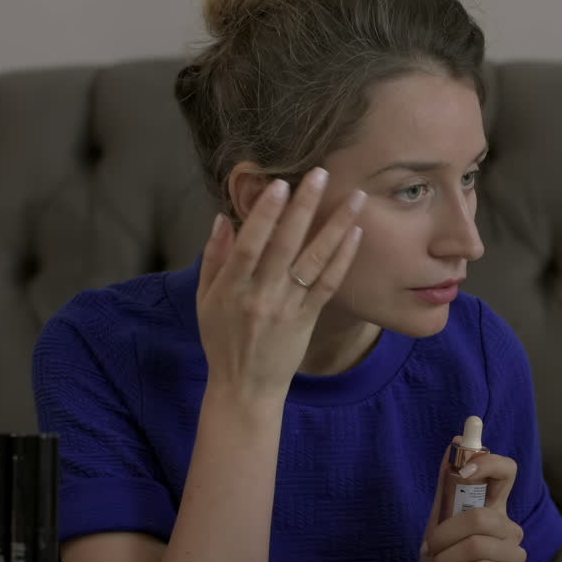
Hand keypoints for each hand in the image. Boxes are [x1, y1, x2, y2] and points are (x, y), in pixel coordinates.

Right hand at [197, 169, 364, 402]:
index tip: (280, 184)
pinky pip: (329, 285)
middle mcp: (261, 296)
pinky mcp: (308, 319)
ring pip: (315, 261)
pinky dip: (343, 258)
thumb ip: (215, 258)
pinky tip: (355, 233)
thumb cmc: (221, 339)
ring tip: (355, 198)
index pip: (250, 244)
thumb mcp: (205, 300)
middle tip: (320, 174)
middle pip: (285, 245)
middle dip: (304, 207)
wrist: (246, 387)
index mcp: (232, 288)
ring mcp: (288, 308)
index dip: (265, 214)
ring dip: (336, 227)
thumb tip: (222, 218)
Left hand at [421, 442, 526, 561]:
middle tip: (432, 549)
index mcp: (493, 509)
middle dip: (445, 534)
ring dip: (448, 557)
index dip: (489, 463)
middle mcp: (509, 527)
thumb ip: (447, 488)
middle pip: (482, 516)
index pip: (507, 471)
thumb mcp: (438, 523)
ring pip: (479, 542)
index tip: (464, 472)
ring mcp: (515, 554)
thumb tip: (454, 442)